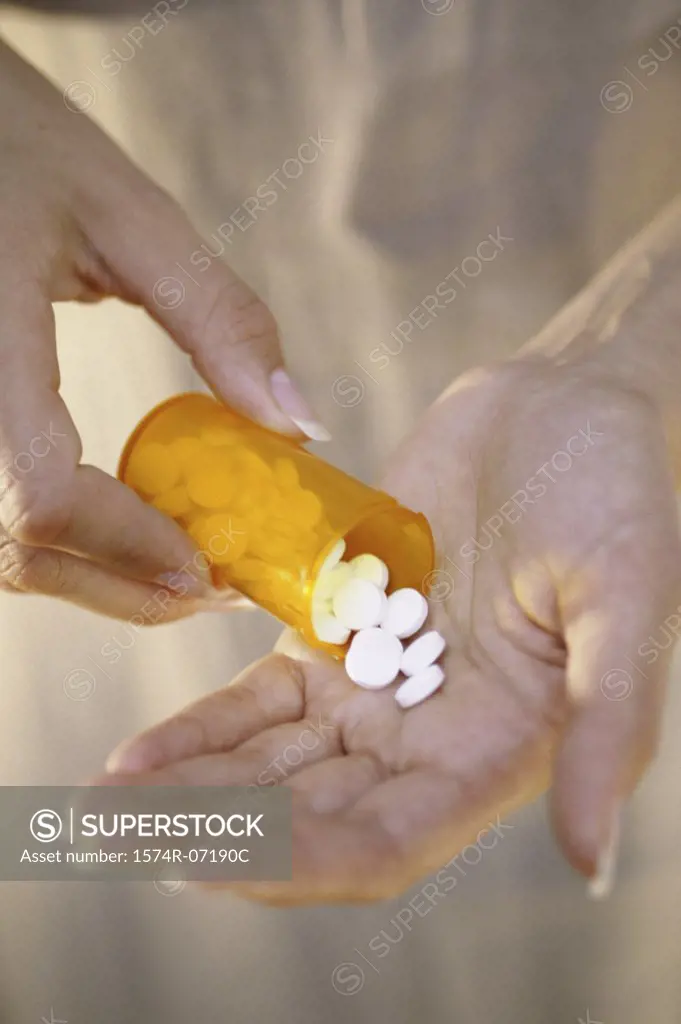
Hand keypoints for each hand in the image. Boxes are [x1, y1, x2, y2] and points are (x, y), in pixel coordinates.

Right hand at [0, 39, 323, 618]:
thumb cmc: (14, 141)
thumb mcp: (126, 215)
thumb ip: (218, 319)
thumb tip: (300, 423)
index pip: (40, 494)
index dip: (132, 550)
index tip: (214, 570)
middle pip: (17, 546)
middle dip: (124, 587)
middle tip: (212, 586)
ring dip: (91, 575)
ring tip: (177, 564)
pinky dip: (57, 542)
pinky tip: (117, 525)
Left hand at [105, 356, 680, 902]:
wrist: (561, 403)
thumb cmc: (617, 490)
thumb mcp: (626, 600)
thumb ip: (608, 725)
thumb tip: (590, 861)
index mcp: (496, 750)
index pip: (385, 840)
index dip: (297, 863)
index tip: (203, 861)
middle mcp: (428, 736)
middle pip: (309, 815)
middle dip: (218, 832)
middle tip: (121, 835)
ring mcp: (375, 683)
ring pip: (270, 766)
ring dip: (194, 792)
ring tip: (109, 805)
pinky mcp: (334, 626)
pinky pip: (257, 699)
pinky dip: (202, 729)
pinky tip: (139, 755)